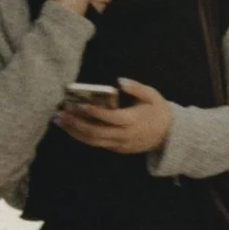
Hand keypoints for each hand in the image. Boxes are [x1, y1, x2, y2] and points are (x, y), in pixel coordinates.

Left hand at [54, 78, 172, 153]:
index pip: (111, 118)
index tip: (81, 105)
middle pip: (96, 133)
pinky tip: (71, 127)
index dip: (95, 113)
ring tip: (59, 121)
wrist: (169, 135)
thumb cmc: (159, 111)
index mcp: (133, 121)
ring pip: (93, 141)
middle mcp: (124, 135)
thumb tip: (119, 81)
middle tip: (60, 114)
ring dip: (74, 132)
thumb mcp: (152, 95)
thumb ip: (136, 87)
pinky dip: (82, 136)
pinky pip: (96, 143)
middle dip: (76, 124)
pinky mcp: (116, 148)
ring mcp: (119, 145)